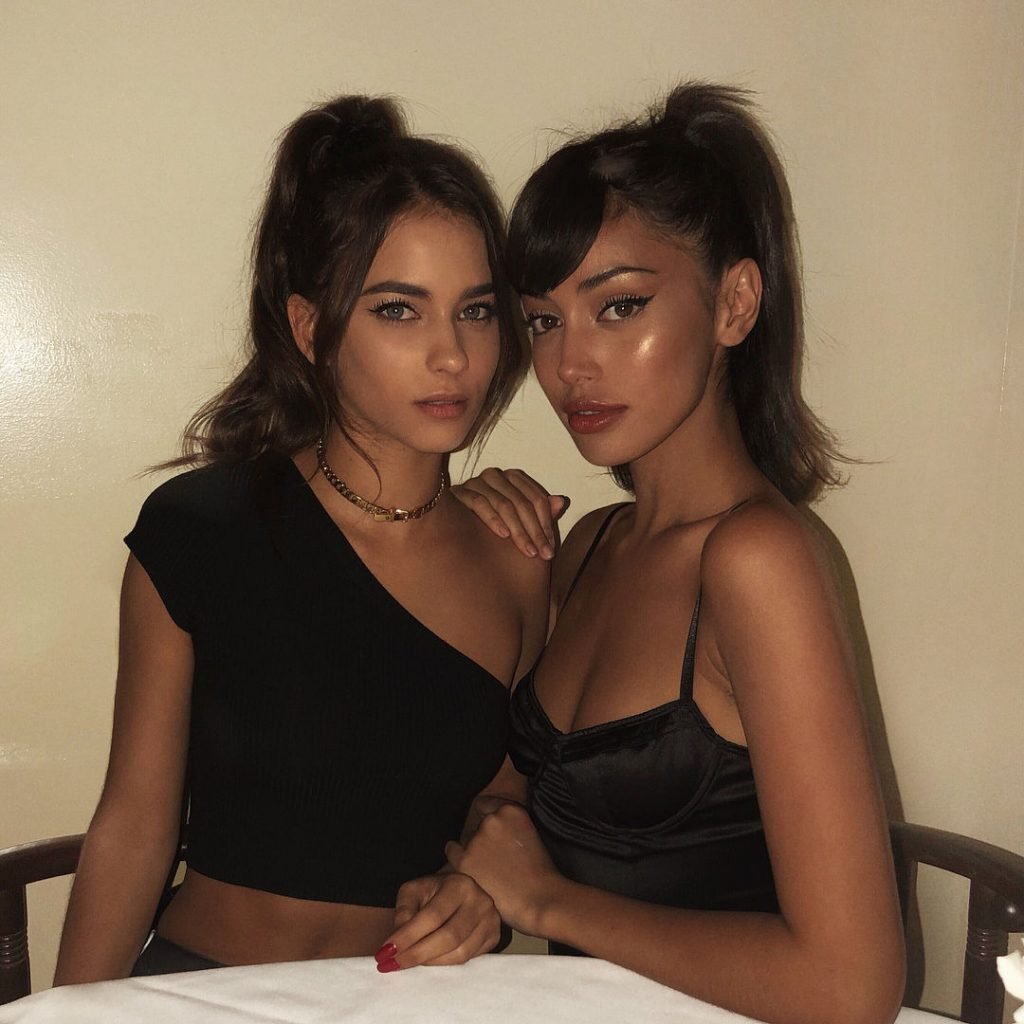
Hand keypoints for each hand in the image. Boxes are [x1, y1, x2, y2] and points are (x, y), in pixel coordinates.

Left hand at [374, 872, 499, 972]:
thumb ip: (403, 911)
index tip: (385, 952)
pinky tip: (430, 960)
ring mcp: (491, 920)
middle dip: (417, 955)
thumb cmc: (433, 892)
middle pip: (448, 938)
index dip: (408, 936)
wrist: (459, 891)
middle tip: (393, 964)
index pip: (432, 916)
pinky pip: (468, 959)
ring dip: (430, 963)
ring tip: (408, 962)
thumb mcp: (414, 891)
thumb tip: (397, 941)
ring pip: (459, 953)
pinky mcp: (494, 937)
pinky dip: (445, 964)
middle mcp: (480, 901)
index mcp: (459, 884)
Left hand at [446, 803, 563, 936]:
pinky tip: (465, 862)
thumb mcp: (531, 835)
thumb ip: (512, 826)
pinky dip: (456, 855)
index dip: (487, 817)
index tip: (489, 828)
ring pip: (469, 840)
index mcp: (511, 810)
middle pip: (479, 825)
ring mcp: (477, 839)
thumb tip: (497, 831)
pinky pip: (452, 851)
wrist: (541, 899)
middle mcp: (493, 820)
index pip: (486, 804)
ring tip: (491, 869)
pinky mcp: (466, 860)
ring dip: (475, 850)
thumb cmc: (541, 873)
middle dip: (485, 837)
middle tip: (496, 856)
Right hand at [451, 468, 568, 558]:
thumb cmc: (492, 531)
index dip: (546, 525)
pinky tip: (503, 535)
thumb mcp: (521, 524)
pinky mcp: (459, 492)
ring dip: (518, 530)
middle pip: (522, 502)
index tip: (551, 549)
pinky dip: (493, 519)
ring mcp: (476, 482)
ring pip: (504, 503)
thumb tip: (562, 501)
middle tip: (542, 555)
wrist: (453, 537)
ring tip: (527, 551)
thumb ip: (541, 514)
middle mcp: (496, 475)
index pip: (536, 499)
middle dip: (535, 531)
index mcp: (513, 478)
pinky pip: (479, 503)